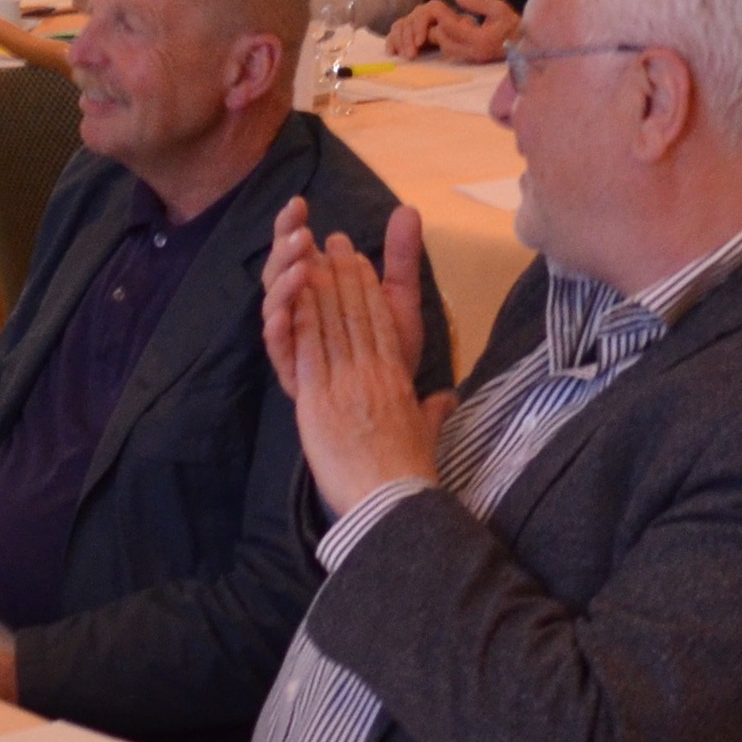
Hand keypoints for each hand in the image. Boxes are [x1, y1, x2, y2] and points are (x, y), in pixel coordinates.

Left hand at [262, 200, 440, 512]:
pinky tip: (294, 294)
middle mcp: (372, 371)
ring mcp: (344, 382)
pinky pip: (308, 350)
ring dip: (320, 285)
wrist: (391, 499)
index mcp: (396, 378)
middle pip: (356, 312)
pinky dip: (301, 318)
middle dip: (345, 274)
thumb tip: (447, 397)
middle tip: (335, 242)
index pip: (381, 321)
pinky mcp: (317, 399)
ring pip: (331, 323)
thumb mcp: (427, 433)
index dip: (369, 287)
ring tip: (312, 255)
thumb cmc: (411, 472)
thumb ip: (434, 410)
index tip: (361, 261)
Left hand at [401, 0, 517, 64]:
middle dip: (439, 27)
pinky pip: (452, 52)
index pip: (450, 27)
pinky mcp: (473, 62)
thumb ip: (479, 2)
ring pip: (446, 49)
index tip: (440, 6)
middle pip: (443, 40)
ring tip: (450, 23)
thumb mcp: (499, 9)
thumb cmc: (514, 26)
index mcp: (480, 40)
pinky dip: (449, 41)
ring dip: (443, 35)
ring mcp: (473, 59)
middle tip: (443, 15)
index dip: (442, 16)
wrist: (528, 47)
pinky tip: (457, 32)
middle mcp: (473, 53)